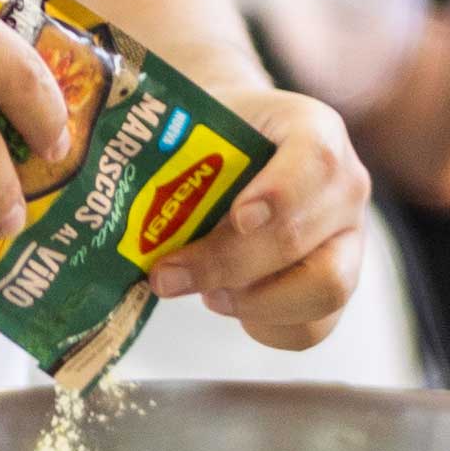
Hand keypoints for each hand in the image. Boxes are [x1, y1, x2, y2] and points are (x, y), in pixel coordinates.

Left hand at [146, 89, 370, 349]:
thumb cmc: (211, 136)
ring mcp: (349, 238)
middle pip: (304, 236)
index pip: (315, 158)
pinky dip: (265, 326)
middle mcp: (346, 184)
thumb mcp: (193, 124)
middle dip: (230, 263)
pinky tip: (225, 302)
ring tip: (206, 293)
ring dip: (253, 301)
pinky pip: (313, 325)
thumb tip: (100, 186)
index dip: (280, 193)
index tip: (239, 217)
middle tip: (169, 274)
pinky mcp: (337, 282)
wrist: (240, 143)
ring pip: (324, 289)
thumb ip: (164, 150)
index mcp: (315, 128)